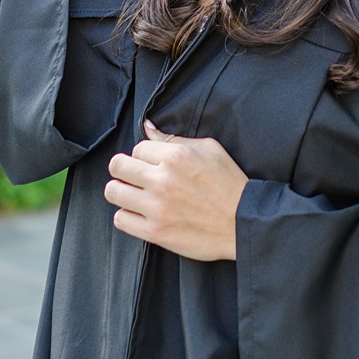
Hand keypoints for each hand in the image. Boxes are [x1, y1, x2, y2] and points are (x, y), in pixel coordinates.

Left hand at [104, 120, 247, 260]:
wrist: (245, 224)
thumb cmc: (230, 184)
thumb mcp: (209, 149)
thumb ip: (173, 137)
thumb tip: (147, 126)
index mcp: (175, 156)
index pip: (137, 148)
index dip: (144, 157)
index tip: (154, 166)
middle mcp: (162, 179)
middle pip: (117, 166)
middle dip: (125, 170)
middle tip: (137, 178)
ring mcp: (157, 207)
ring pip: (113, 192)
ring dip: (122, 192)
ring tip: (136, 196)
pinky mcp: (156, 232)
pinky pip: (120, 219)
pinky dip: (127, 217)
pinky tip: (141, 214)